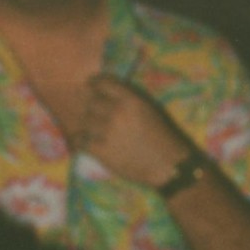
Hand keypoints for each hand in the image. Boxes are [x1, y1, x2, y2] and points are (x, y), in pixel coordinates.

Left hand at [76, 74, 191, 187]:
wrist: (168, 167)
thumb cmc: (163, 138)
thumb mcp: (150, 111)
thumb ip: (129, 101)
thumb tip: (109, 94)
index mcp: (131, 100)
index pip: (103, 83)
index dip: (95, 84)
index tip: (91, 87)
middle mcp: (117, 113)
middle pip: (91, 102)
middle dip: (92, 108)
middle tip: (95, 115)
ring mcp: (108, 132)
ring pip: (85, 121)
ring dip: (88, 126)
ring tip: (94, 131)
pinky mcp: (102, 151)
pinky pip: (82, 141)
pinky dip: (82, 142)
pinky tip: (87, 144)